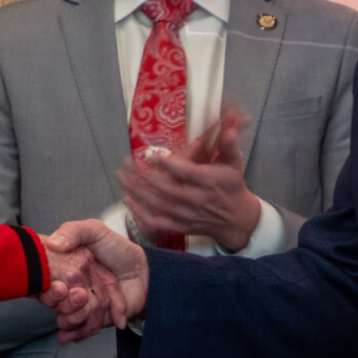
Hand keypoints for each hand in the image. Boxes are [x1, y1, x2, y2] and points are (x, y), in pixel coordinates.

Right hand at [39, 219, 148, 340]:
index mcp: (63, 266)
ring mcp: (80, 303)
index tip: (59, 287)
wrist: (145, 272)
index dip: (47, 288)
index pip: (45, 281)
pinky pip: (79, 330)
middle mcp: (68, 286)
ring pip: (65, 318)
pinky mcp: (92, 318)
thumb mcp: (95, 231)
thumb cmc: (118, 249)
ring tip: (83, 313)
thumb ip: (73, 231)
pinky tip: (73, 334)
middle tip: (80, 296)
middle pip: (54, 302)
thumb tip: (52, 244)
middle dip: (63, 304)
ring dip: (71, 320)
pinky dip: (76, 333)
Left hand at [120, 108, 261, 251]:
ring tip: (122, 178)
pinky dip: (140, 213)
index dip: (164, 163)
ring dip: (136, 192)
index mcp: (208, 182)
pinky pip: (156, 222)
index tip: (147, 154)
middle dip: (142, 176)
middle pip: (164, 189)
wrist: (235, 218)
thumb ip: (229, 146)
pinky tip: (128, 200)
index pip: (183, 171)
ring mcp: (187, 215)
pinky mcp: (181, 227)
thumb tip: (230, 131)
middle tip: (126, 164)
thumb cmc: (231, 185)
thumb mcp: (234, 163)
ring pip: (157, 205)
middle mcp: (196, 200)